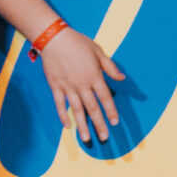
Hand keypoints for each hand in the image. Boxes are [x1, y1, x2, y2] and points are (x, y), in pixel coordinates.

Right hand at [40, 28, 124, 142]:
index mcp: (94, 76)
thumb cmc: (78, 42)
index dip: (111, 111)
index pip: (105, 97)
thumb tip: (122, 78)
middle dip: (99, 124)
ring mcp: (67, 86)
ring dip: (82, 125)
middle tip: (104, 137)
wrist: (53, 38)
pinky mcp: (55, 86)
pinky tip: (67, 126)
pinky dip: (63, 115)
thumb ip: (110, 67)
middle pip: (92, 108)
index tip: (114, 122)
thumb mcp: (98, 51)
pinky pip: (59, 104)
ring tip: (86, 139)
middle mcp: (81, 84)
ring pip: (76, 110)